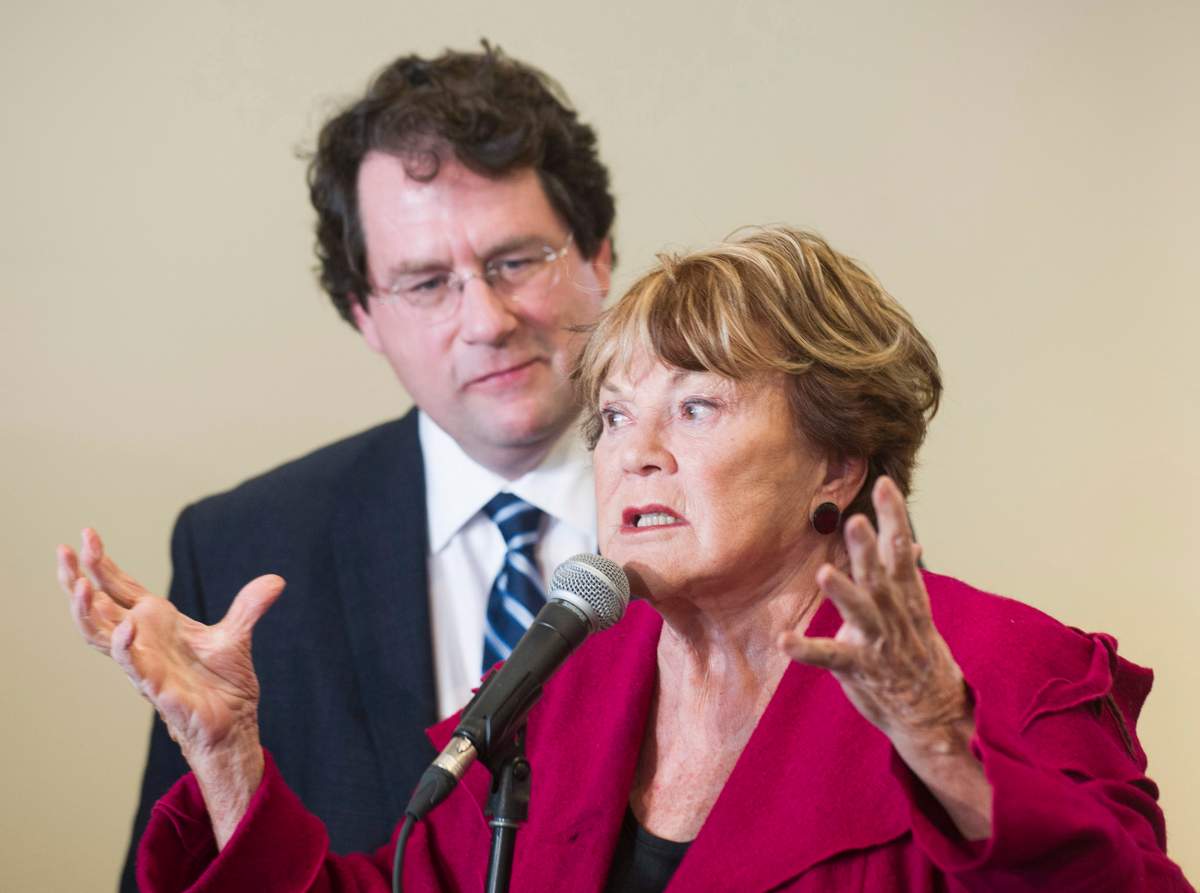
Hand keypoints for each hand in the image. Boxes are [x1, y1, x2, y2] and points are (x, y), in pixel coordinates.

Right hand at [56, 528, 282, 845]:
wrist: (233, 723)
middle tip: (63, 552)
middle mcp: (143, 642)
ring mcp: (145, 664)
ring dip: (88, 613)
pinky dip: (127, 648)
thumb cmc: (223, 683)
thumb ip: (249, 607)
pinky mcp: (158, 688)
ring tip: (80, 585)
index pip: (120, 589)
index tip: (87, 534)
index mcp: (156, 624)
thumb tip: (276, 581)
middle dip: (77, 580)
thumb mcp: (236, 636)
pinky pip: (135, 667)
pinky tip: (126, 626)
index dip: (102, 564)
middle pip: (97, 609)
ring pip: (102, 637)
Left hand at [779, 477, 991, 839]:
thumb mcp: (918, 611)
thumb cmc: (920, 656)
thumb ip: (906, 576)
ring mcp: (878, 642)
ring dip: (843, 592)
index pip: (901, 549)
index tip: (884, 484)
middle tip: (854, 519)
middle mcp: (894, 614)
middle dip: (867, 547)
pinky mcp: (860, 668)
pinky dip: (808, 649)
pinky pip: (831, 657)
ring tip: (824, 572)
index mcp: (906, 596)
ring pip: (861, 612)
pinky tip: (785, 640)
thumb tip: (912, 542)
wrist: (934, 713)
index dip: (893, 517)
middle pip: (880, 574)